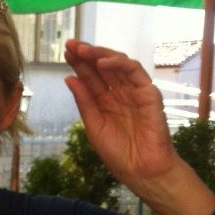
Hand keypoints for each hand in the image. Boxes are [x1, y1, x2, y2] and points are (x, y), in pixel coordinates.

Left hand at [63, 39, 214, 214]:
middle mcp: (119, 93)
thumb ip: (84, 101)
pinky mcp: (149, 94)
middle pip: (102, 67)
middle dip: (86, 54)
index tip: (64, 51)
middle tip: (71, 44)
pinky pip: (135, 73)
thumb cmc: (118, 152)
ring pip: (119, 65)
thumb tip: (69, 78)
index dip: (78, 63)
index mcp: (105, 100)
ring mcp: (135, 92)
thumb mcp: (93, 126)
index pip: (90, 76)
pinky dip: (119, 65)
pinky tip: (102, 63)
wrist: (140, 170)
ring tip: (83, 50)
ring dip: (101, 55)